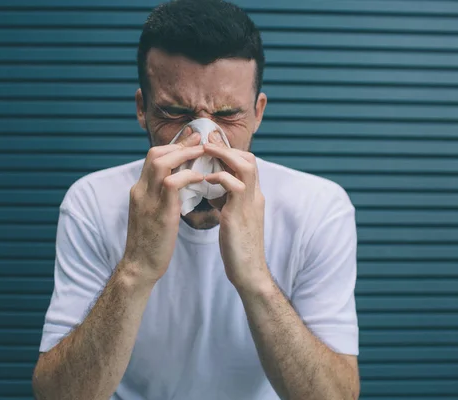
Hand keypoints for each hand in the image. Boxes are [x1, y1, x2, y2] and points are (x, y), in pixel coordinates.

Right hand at [122, 128, 203, 282]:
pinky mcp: (160, 213)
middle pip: (155, 154)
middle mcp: (140, 191)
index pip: (153, 157)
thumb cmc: (151, 242)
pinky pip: (172, 184)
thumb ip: (161, 197)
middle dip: (179, 144)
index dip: (173, 146)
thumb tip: (177, 185)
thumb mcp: (152, 213)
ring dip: (184, 154)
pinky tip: (201, 177)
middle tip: (200, 139)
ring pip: (161, 163)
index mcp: (139, 190)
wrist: (140, 266)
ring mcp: (148, 200)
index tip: (191, 141)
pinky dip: (187, 176)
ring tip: (203, 152)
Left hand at [203, 142, 269, 290]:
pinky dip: (218, 178)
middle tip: (205, 141)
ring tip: (205, 151)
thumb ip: (224, 199)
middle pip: (249, 158)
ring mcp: (250, 204)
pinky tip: (203, 179)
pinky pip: (234, 186)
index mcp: (252, 196)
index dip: (229, 151)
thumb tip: (209, 185)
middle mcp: (254, 196)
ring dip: (224, 155)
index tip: (209, 145)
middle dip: (227, 147)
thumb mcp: (231, 216)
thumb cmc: (237, 246)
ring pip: (246, 166)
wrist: (248, 271)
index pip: (247, 163)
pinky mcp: (240, 215)